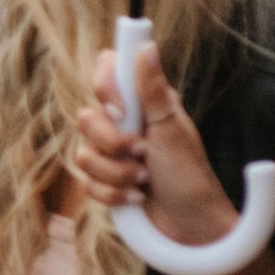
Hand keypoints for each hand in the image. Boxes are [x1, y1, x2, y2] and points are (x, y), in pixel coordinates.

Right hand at [74, 40, 239, 252]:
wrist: (192, 228)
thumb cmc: (190, 176)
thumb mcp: (172, 129)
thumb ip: (152, 89)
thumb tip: (146, 45)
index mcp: (143, 104)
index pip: (106, 72)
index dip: (106, 90)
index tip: (123, 110)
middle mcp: (125, 125)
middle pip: (86, 116)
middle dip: (111, 142)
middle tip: (141, 153)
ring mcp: (113, 155)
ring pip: (82, 153)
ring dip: (115, 173)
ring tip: (143, 180)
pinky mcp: (106, 182)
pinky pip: (86, 183)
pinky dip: (112, 194)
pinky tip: (136, 198)